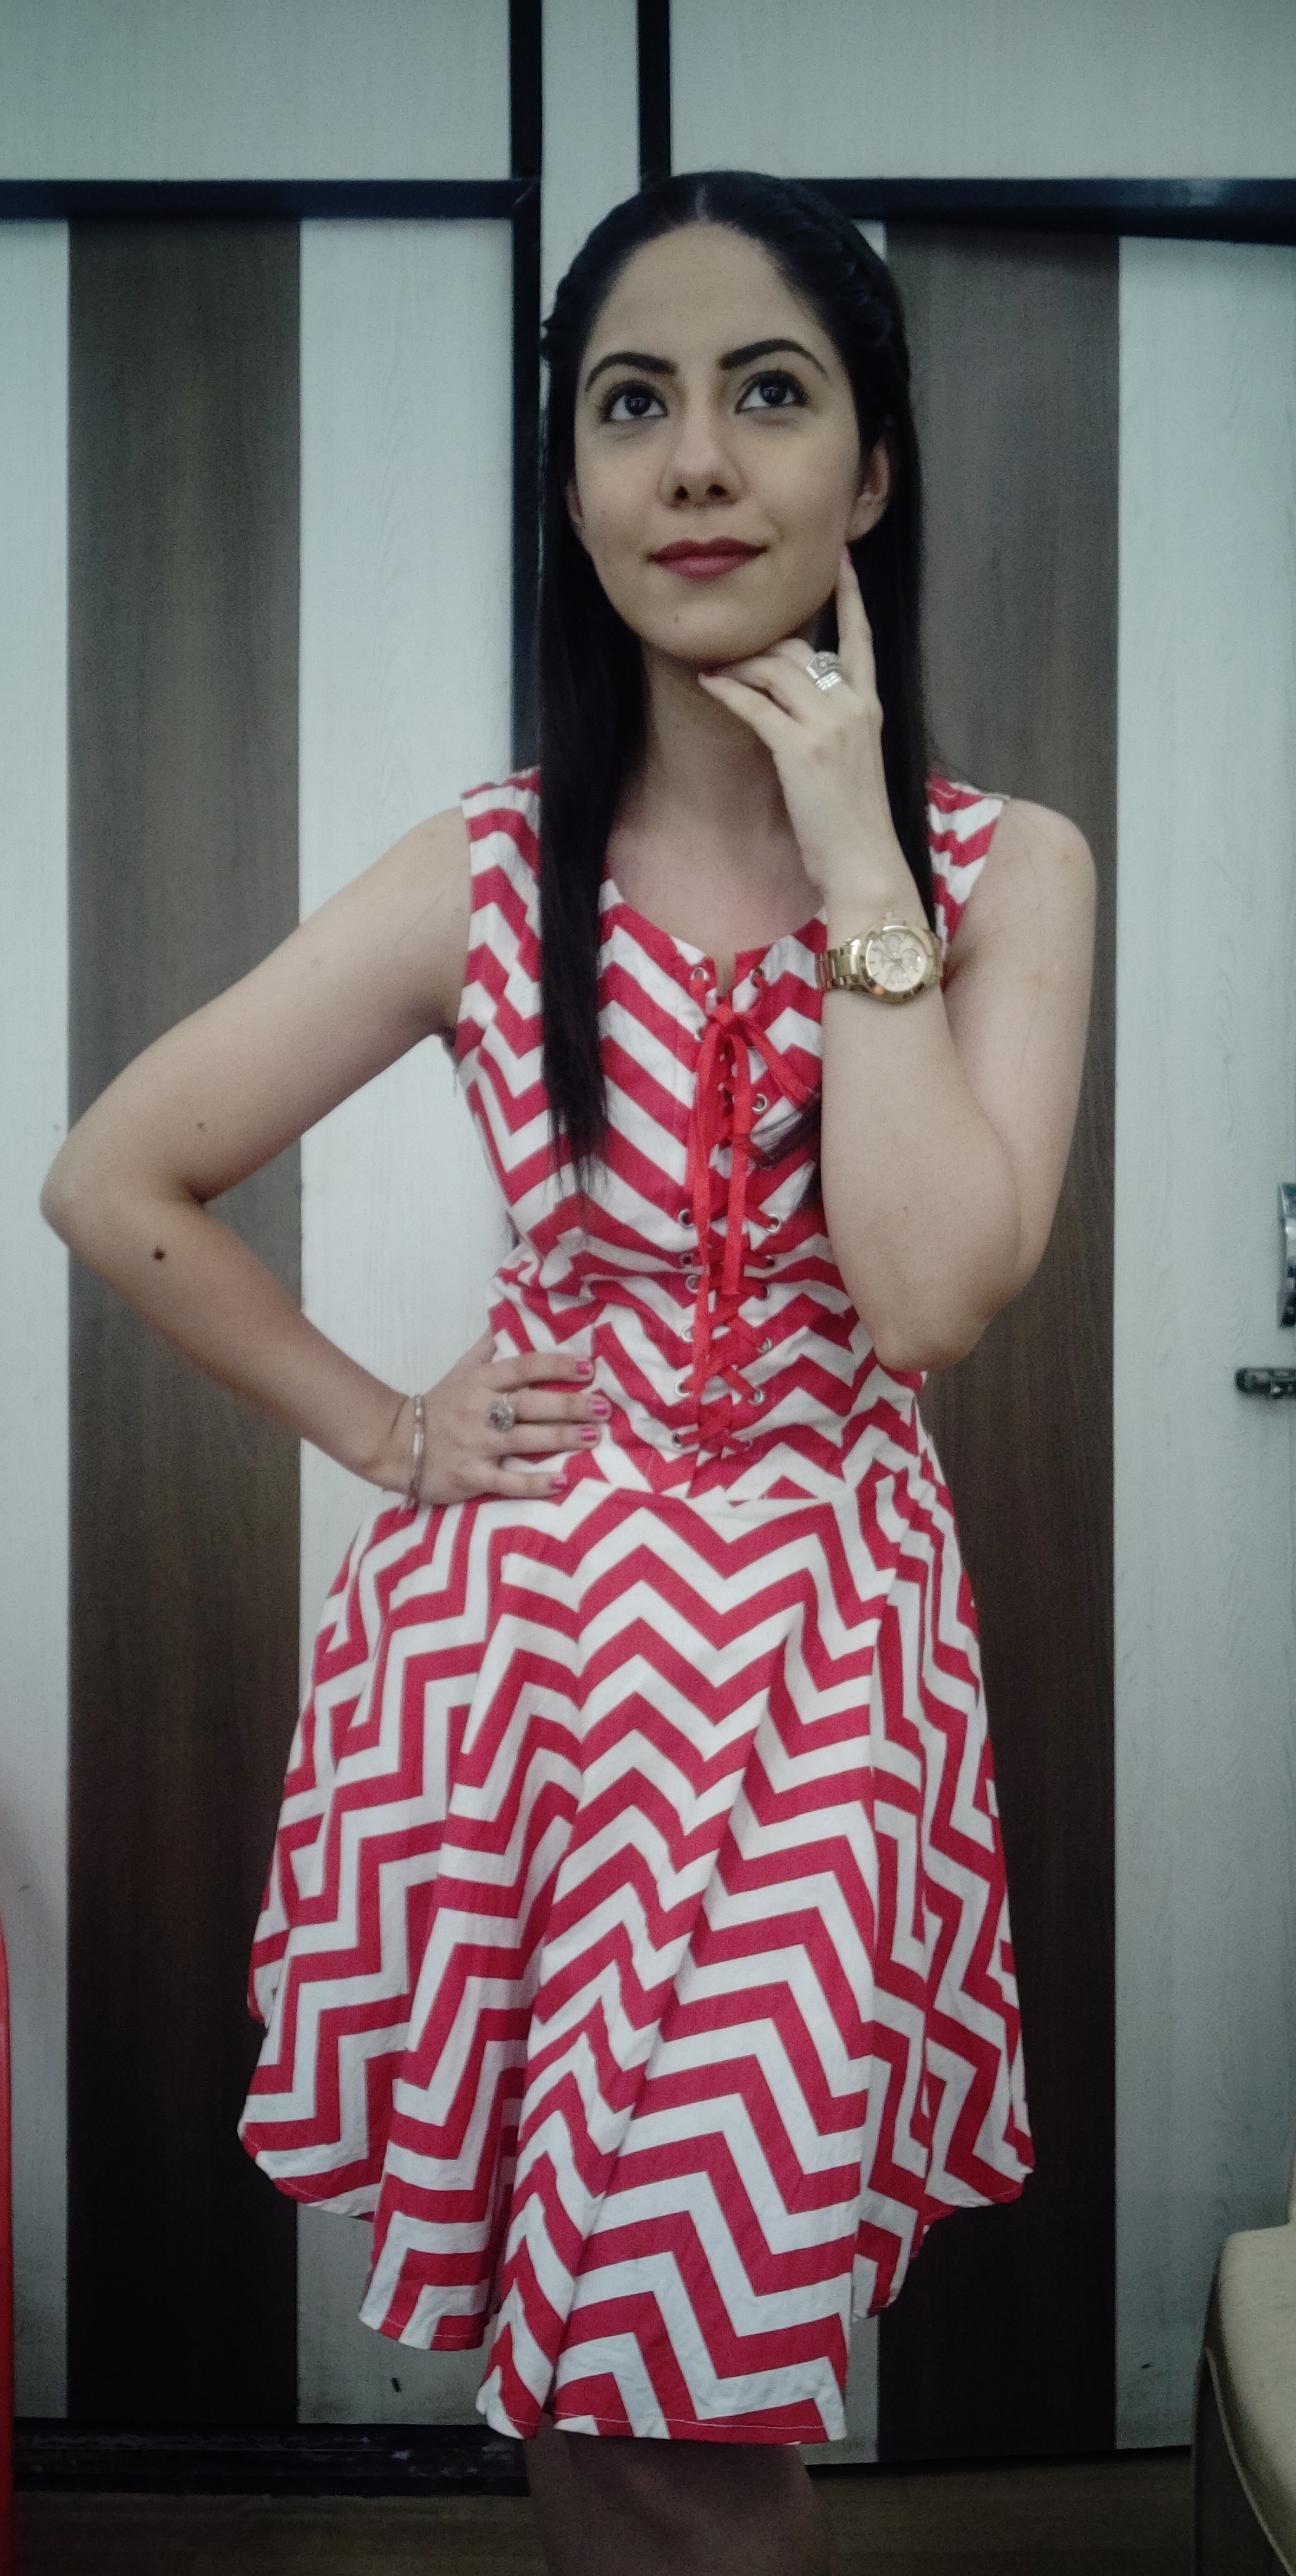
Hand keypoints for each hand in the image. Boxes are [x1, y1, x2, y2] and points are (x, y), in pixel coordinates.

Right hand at [387, 1327, 606, 1504]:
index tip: (588, 1367)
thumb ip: (487, 1348)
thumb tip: (507, 1317)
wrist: (395, 1443)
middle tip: (603, 1407)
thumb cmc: (439, 1406)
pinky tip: (560, 1481)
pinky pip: (506, 1481)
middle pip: (530, 1405)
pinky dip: (533, 1483)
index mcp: (480, 1382)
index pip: (522, 1368)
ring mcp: (475, 1445)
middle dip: (569, 1405)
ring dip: (561, 1438)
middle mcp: (479, 1411)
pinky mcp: (471, 1476)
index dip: (555, 1367)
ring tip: (594, 1436)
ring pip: (523, 1440)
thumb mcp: (460, 1371)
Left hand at [697, 550, 915, 908]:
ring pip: (775, 670)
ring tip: (717, 672)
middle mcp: (853, 706)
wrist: (864, 861)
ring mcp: (827, 725)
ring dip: (740, 668)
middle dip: (763, 648)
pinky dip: (728, 691)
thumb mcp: (853, 761)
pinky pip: (755, 705)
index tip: (840, 560)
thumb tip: (797, 702)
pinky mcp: (800, 749)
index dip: (850, 596)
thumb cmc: (854, 821)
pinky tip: (709, 684)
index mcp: (870, 706)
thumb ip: (833, 724)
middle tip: (734, 658)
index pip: (861, 639)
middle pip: (801, 650)